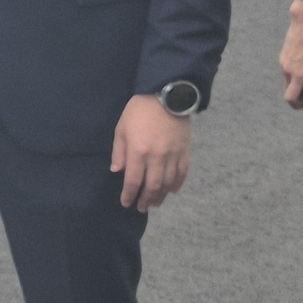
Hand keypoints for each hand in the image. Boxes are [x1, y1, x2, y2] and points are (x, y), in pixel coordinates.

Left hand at [112, 95, 192, 211]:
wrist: (166, 95)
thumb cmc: (139, 110)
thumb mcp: (122, 128)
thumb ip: (119, 151)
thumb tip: (117, 171)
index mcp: (138, 152)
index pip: (133, 181)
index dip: (129, 195)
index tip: (126, 203)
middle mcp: (156, 158)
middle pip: (152, 186)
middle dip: (146, 200)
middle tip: (142, 208)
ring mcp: (173, 155)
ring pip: (168, 183)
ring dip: (161, 196)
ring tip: (156, 203)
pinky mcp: (185, 151)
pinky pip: (183, 173)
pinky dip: (178, 184)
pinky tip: (173, 191)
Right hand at [279, 3, 302, 110]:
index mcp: (298, 76)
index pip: (290, 98)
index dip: (296, 104)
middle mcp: (287, 72)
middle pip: (288, 89)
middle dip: (298, 92)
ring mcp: (283, 63)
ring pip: (288, 79)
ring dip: (296, 81)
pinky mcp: (282, 56)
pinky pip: (287, 69)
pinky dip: (294, 72)